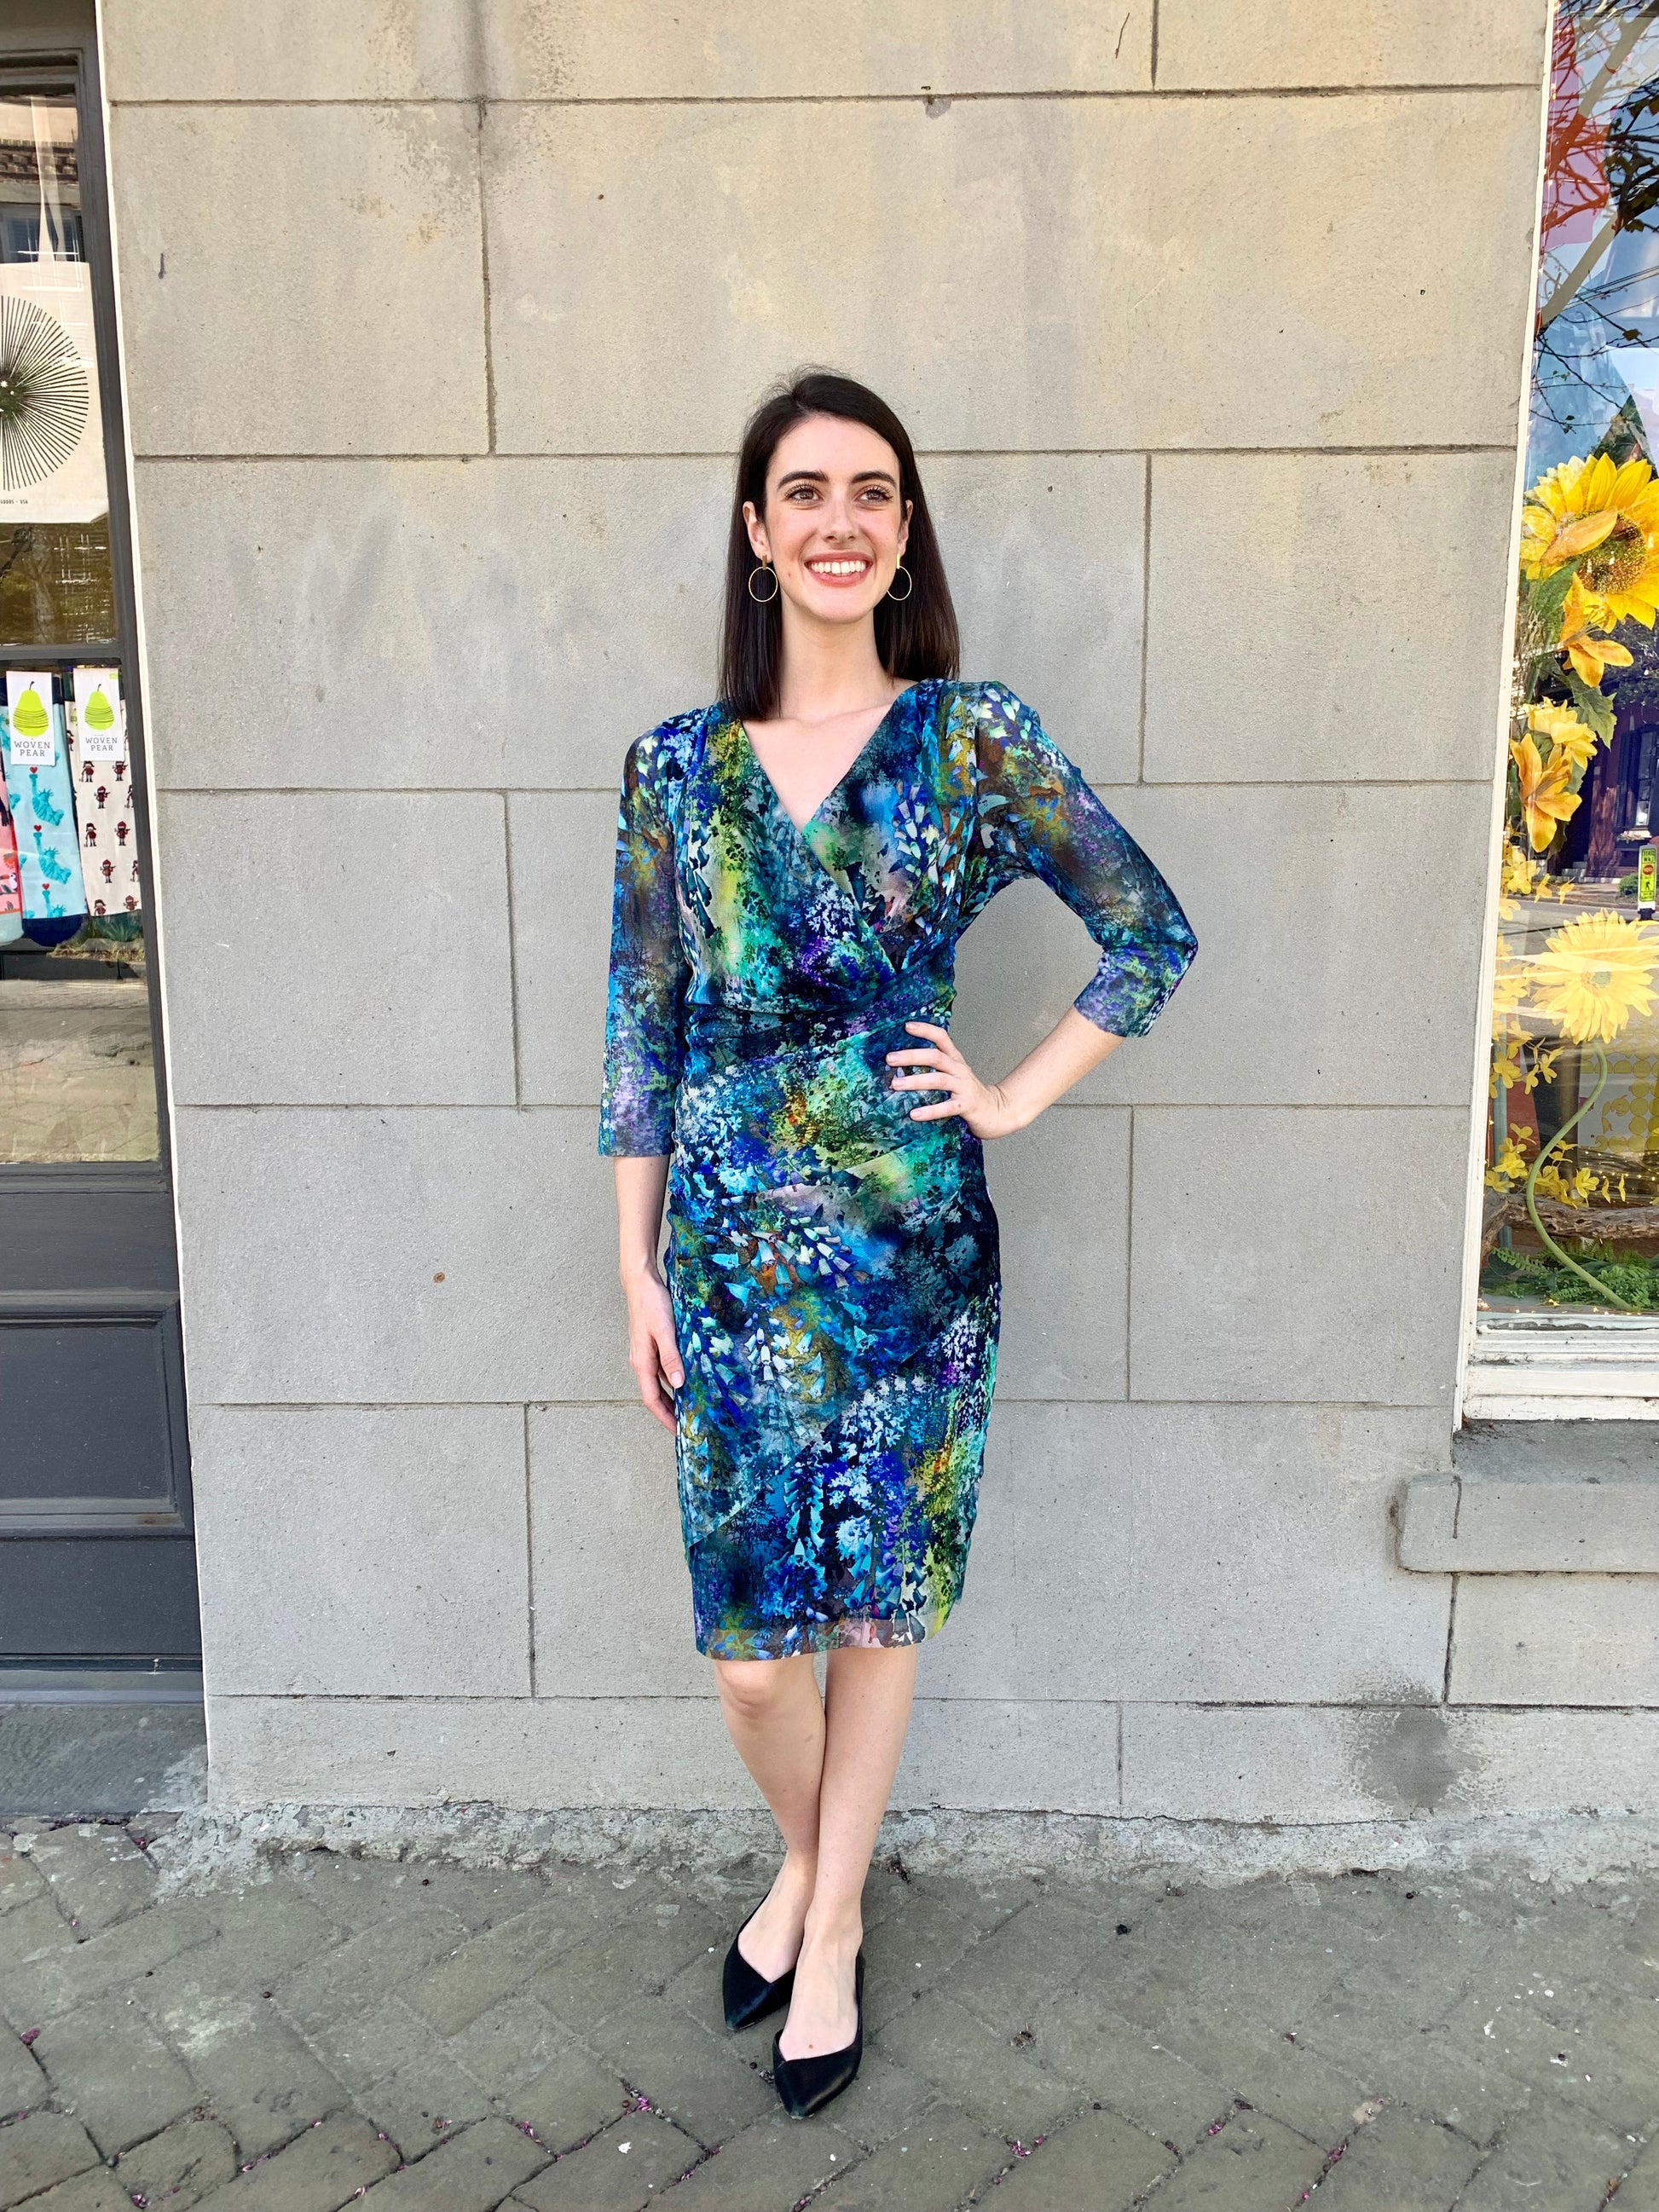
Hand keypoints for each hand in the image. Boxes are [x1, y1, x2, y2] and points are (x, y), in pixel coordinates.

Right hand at [623, 1264, 682, 1432]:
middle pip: (655, 1395)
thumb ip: (671, 1358)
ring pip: (660, 1384)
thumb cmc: (651, 1304)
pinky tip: (687, 1381)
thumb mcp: (665, 1331)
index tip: (678, 1432)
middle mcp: (642, 1362)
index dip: (664, 1418)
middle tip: (687, 1426)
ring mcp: (646, 1355)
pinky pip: (663, 1370)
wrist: (641, 1283)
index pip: (652, 1399)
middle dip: (669, 1413)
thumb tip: (678, 1384)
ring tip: (690, 1408)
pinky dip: (675, 1380)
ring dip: (673, 1398)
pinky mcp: (652, 1346)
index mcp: (642, 1362)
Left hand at [885, 1021, 1028, 1138]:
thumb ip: (934, 1068)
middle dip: (911, 1056)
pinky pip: (947, 1107)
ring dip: (915, 1081)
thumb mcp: (953, 1074)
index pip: (942, 1037)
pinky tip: (914, 1114)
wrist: (995, 1111)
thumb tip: (900, 1066)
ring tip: (895, 1084)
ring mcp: (964, 1087)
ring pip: (938, 1080)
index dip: (925, 1030)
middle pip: (935, 1057)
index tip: (906, 1026)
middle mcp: (959, 1069)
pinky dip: (930, 1110)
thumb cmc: (967, 1093)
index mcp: (955, 1059)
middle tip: (890, 1059)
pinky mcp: (967, 1105)